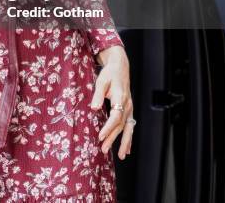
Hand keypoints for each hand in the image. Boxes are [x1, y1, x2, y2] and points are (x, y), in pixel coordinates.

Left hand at [90, 45, 133, 159]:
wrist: (120, 67)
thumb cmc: (109, 74)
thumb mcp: (101, 81)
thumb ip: (98, 95)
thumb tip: (93, 108)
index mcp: (120, 97)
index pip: (115, 116)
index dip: (108, 127)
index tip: (100, 136)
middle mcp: (127, 104)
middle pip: (121, 125)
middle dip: (113, 138)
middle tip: (104, 149)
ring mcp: (130, 107)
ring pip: (128, 128)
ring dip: (124, 142)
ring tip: (121, 156)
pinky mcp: (129, 109)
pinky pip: (130, 126)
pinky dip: (129, 137)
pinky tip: (127, 148)